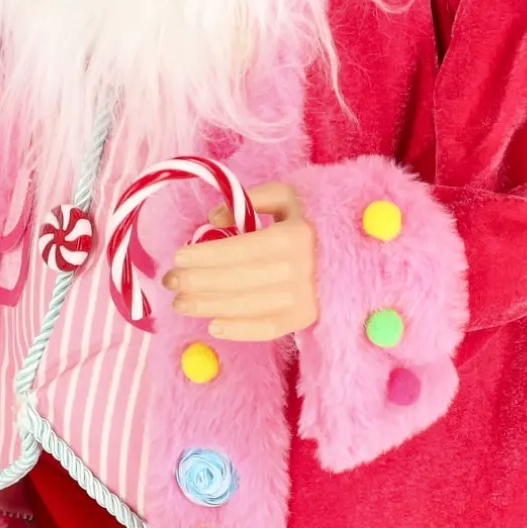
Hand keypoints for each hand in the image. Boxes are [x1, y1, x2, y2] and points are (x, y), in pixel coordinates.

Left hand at [163, 183, 317, 340]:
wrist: (356, 252)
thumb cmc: (314, 220)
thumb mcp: (289, 197)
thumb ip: (251, 199)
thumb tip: (212, 219)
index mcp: (292, 237)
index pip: (237, 251)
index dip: (204, 256)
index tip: (177, 256)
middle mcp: (297, 271)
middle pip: (235, 281)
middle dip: (196, 282)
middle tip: (170, 282)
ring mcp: (302, 299)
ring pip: (244, 306)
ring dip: (206, 307)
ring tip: (180, 304)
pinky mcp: (304, 319)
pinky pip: (266, 329)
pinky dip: (238, 330)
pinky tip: (213, 326)